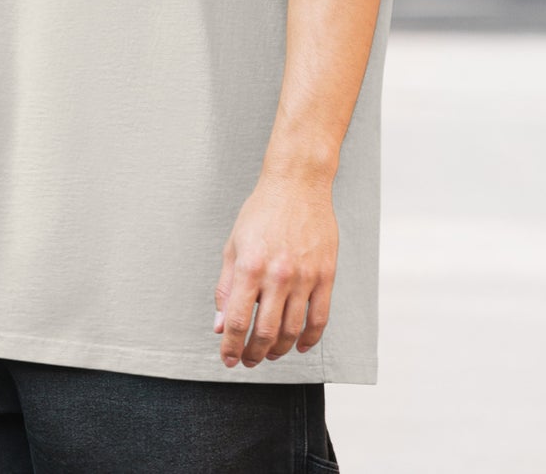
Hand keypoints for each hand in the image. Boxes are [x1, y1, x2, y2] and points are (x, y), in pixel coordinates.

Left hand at [214, 171, 337, 368]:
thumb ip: (226, 287)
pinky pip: (320, 319)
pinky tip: (299, 345)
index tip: (228, 359)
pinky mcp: (326, 275)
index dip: (230, 347)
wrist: (297, 184)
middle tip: (247, 361)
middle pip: (265, 333)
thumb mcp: (233, 245)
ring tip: (269, 354)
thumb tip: (219, 324)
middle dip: (253, 354)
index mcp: (250, 266)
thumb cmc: (261, 211)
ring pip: (292, 331)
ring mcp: (305, 277)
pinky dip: (309, 339)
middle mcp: (278, 275)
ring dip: (278, 350)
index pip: (237, 321)